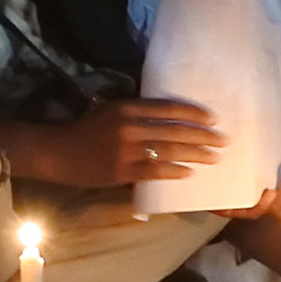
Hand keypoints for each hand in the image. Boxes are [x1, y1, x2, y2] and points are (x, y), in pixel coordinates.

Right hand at [20, 97, 224, 190]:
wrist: (58, 152)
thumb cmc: (85, 130)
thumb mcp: (109, 110)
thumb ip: (136, 113)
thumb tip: (168, 118)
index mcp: (127, 108)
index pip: (168, 108)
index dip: (193, 113)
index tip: (212, 119)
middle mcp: (129, 127)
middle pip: (174, 130)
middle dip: (202, 136)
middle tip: (222, 140)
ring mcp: (125, 151)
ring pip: (168, 151)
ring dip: (194, 154)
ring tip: (213, 157)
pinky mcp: (121, 171)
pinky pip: (154, 171)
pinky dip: (173, 171)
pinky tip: (188, 173)